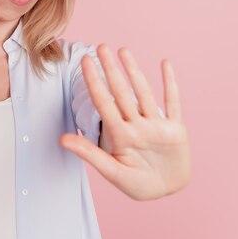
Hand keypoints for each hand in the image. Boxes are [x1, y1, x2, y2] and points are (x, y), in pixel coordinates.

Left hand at [60, 45, 190, 199]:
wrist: (167, 191)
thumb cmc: (138, 184)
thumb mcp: (112, 172)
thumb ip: (89, 153)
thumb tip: (61, 139)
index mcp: (120, 135)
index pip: (103, 103)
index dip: (94, 82)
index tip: (85, 62)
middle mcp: (136, 125)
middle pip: (121, 92)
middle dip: (111, 70)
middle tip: (101, 46)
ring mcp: (156, 125)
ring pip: (144, 93)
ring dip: (134, 71)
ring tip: (123, 50)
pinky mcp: (176, 129)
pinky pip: (173, 103)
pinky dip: (170, 83)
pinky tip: (165, 64)